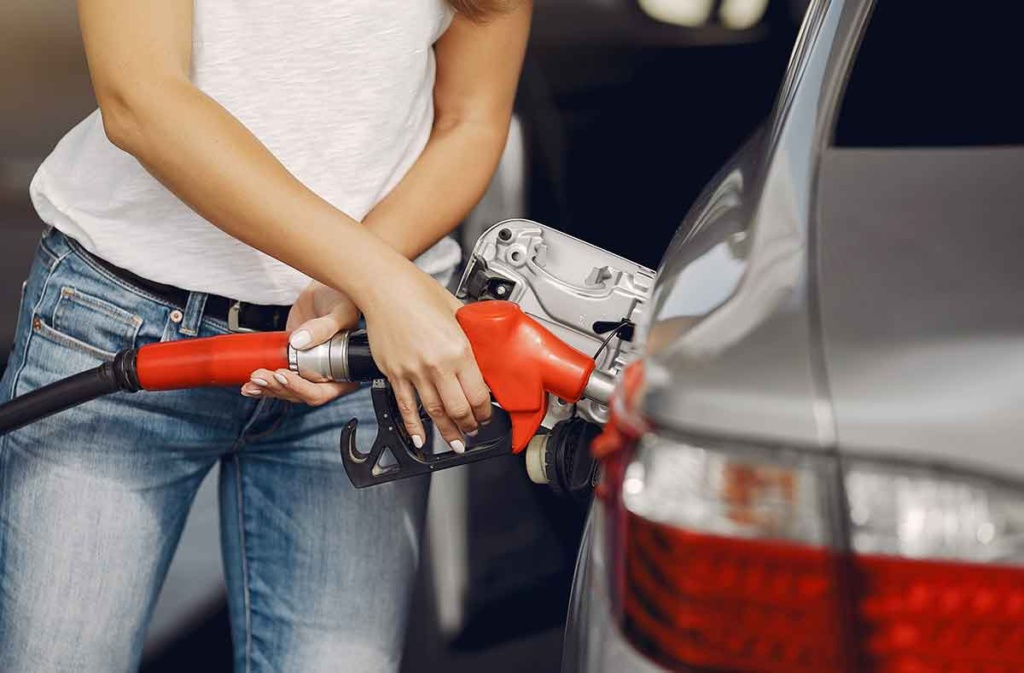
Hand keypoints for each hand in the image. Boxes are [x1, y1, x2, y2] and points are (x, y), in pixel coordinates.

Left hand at [242, 281, 359, 404]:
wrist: (324, 290)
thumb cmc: (342, 299)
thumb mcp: (340, 311)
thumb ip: (325, 327)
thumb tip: (300, 342)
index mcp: (344, 371)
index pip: (322, 392)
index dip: (301, 388)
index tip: (284, 374)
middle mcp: (326, 375)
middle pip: (300, 393)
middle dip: (278, 387)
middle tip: (261, 375)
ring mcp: (307, 370)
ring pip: (286, 390)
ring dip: (267, 388)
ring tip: (252, 380)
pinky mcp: (292, 363)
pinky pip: (278, 379)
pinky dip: (263, 385)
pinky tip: (250, 386)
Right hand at [362, 264, 491, 452]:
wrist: (384, 286)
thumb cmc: (418, 291)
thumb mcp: (457, 310)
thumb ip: (471, 332)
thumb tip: (483, 345)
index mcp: (458, 350)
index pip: (478, 393)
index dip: (486, 411)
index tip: (488, 414)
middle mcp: (436, 365)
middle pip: (459, 409)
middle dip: (470, 425)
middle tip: (474, 430)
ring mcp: (413, 372)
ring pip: (434, 413)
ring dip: (447, 432)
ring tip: (455, 442)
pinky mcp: (394, 374)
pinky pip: (406, 407)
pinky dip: (413, 427)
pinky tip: (420, 439)